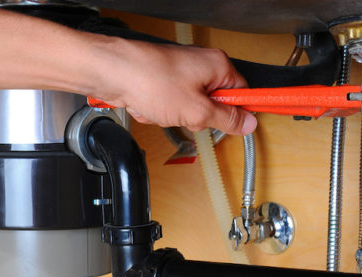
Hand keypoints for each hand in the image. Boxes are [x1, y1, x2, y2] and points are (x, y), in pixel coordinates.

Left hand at [87, 37, 256, 134]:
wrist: (113, 73)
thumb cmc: (150, 80)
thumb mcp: (197, 111)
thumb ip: (227, 119)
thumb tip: (248, 124)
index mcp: (218, 66)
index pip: (242, 93)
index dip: (237, 113)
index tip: (237, 126)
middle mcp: (202, 65)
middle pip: (215, 104)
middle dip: (198, 117)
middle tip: (187, 114)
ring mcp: (181, 74)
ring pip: (191, 109)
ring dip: (176, 116)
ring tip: (164, 108)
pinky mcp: (163, 82)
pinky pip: (172, 107)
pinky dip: (161, 112)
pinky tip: (151, 107)